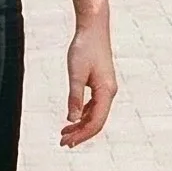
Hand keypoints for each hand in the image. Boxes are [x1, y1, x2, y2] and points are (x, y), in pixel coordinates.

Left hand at [63, 19, 117, 146]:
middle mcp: (109, 92)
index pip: (96, 122)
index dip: (81, 135)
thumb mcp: (76, 74)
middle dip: (80, 134)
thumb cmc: (84, 48)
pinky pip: (94, 106)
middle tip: (62, 142)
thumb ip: (75, 97)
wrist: (93, 28)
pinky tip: (72, 118)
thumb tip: (72, 119)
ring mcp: (106, 88)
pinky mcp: (101, 84)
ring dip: (81, 125)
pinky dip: (83, 114)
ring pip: (95, 114)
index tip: (65, 142)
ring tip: (64, 133)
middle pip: (97, 121)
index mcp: (106, 91)